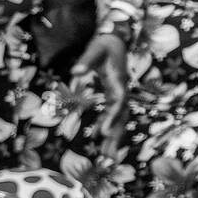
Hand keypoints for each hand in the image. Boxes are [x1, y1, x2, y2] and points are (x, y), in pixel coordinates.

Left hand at [72, 33, 128, 149]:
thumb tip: (75, 73)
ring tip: (107, 157)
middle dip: (115, 137)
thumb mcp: (95, 48)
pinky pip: (114, 116)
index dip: (111, 118)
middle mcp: (122, 91)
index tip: (103, 132)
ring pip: (119, 120)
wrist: (116, 40)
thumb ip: (86, 61)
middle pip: (121, 117)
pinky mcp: (115, 96)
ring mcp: (120, 95)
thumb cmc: (105, 44)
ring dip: (113, 138)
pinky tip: (99, 139)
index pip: (117, 103)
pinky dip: (108, 128)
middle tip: (108, 157)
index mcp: (118, 81)